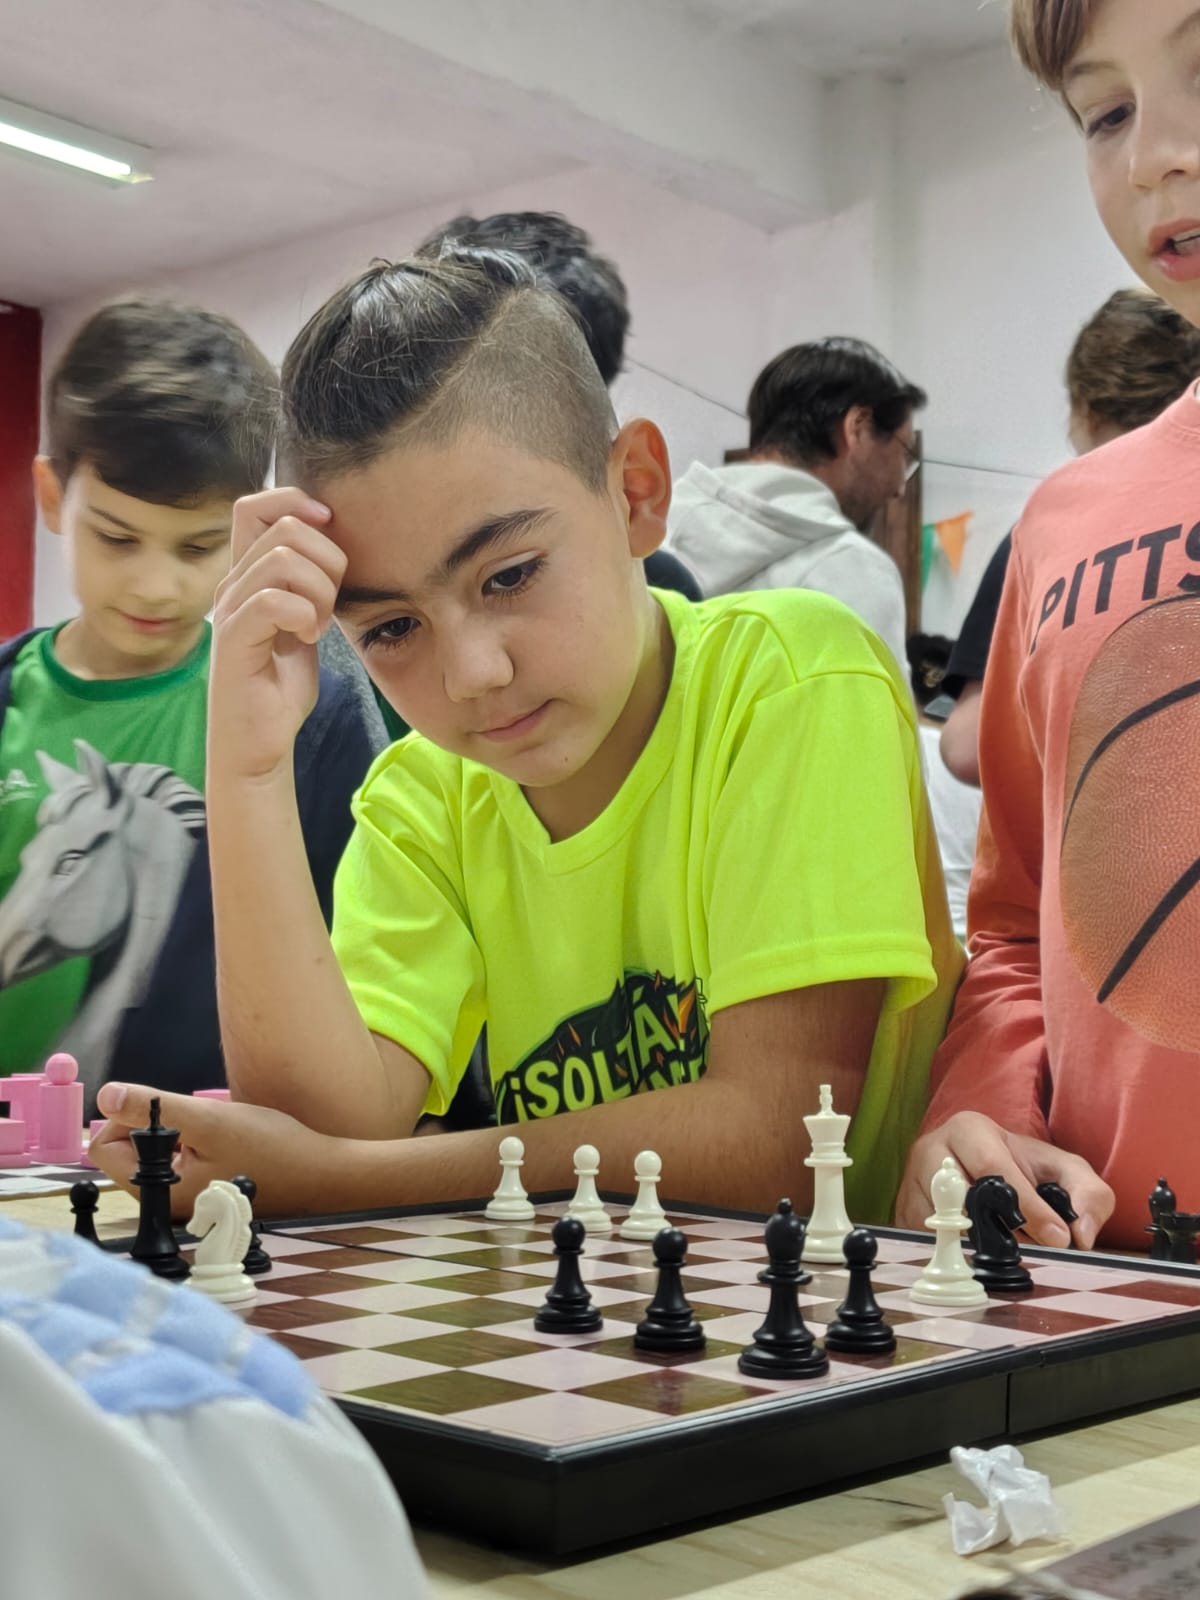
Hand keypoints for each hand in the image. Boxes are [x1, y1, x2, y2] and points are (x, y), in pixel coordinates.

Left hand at [91, 1082, 338, 1218]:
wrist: (321, 1174)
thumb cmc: (270, 1148)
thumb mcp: (210, 1120)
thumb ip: (153, 1107)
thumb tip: (105, 1094)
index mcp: (156, 1190)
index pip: (104, 1147)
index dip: (128, 1119)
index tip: (171, 1112)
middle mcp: (162, 1202)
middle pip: (128, 1149)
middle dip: (159, 1125)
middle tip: (202, 1124)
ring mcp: (183, 1200)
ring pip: (155, 1152)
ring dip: (181, 1132)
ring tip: (219, 1134)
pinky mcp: (202, 1194)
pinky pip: (179, 1159)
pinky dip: (196, 1143)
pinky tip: (228, 1143)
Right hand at [210, 488, 345, 780]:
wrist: (258, 741)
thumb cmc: (280, 683)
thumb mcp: (304, 620)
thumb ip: (311, 581)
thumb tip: (336, 541)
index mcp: (247, 574)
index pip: (254, 504)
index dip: (295, 501)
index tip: (329, 530)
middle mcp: (232, 584)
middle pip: (284, 528)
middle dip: (328, 560)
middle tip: (330, 604)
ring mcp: (229, 610)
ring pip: (282, 559)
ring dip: (319, 591)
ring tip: (318, 624)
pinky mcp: (233, 641)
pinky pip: (273, 600)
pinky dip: (304, 615)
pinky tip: (308, 638)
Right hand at [895, 1111, 1114, 1248]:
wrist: (983, 1169)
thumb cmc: (1025, 1169)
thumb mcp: (1066, 1171)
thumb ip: (1090, 1195)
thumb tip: (1082, 1235)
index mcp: (969, 1129)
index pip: (993, 1169)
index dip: (1026, 1207)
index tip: (1057, 1238)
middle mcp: (931, 1150)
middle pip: (958, 1195)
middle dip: (996, 1228)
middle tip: (1028, 1252)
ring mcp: (911, 1183)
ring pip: (937, 1223)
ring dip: (973, 1247)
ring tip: (1005, 1256)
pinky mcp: (901, 1214)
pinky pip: (923, 1242)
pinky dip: (952, 1256)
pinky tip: (977, 1258)